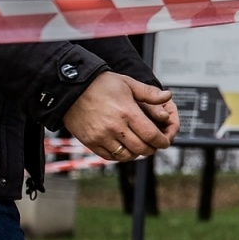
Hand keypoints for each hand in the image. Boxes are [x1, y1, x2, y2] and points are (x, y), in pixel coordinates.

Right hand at [62, 73, 177, 161]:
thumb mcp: (127, 83)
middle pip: (141, 148)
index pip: (151, 135)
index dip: (161, 141)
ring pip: (126, 155)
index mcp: (127, 112)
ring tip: (138, 146)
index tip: (164, 142)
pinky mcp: (90, 142)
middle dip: (151, 148)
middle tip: (153, 145)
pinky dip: (119, 155)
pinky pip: (109, 156)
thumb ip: (149, 93)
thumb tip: (168, 96)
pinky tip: (123, 148)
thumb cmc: (100, 84)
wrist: (70, 88)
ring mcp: (101, 136)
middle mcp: (115, 127)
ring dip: (136, 154)